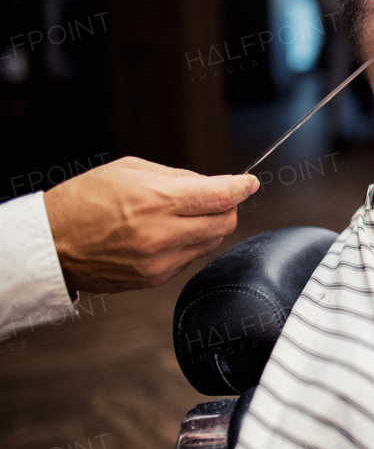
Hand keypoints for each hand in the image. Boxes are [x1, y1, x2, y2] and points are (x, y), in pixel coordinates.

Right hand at [44, 157, 259, 295]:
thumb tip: (212, 183)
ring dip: (207, 226)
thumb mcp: (129, 170)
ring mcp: (159, 260)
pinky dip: (188, 244)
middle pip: (225, 222)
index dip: (241, 187)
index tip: (248, 182)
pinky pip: (190, 258)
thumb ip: (177, 176)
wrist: (50, 245)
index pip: (219, 196)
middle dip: (227, 207)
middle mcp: (161, 233)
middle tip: (215, 198)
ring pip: (211, 242)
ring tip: (179, 215)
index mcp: (155, 200)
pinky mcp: (155, 278)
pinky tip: (164, 234)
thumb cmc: (82, 202)